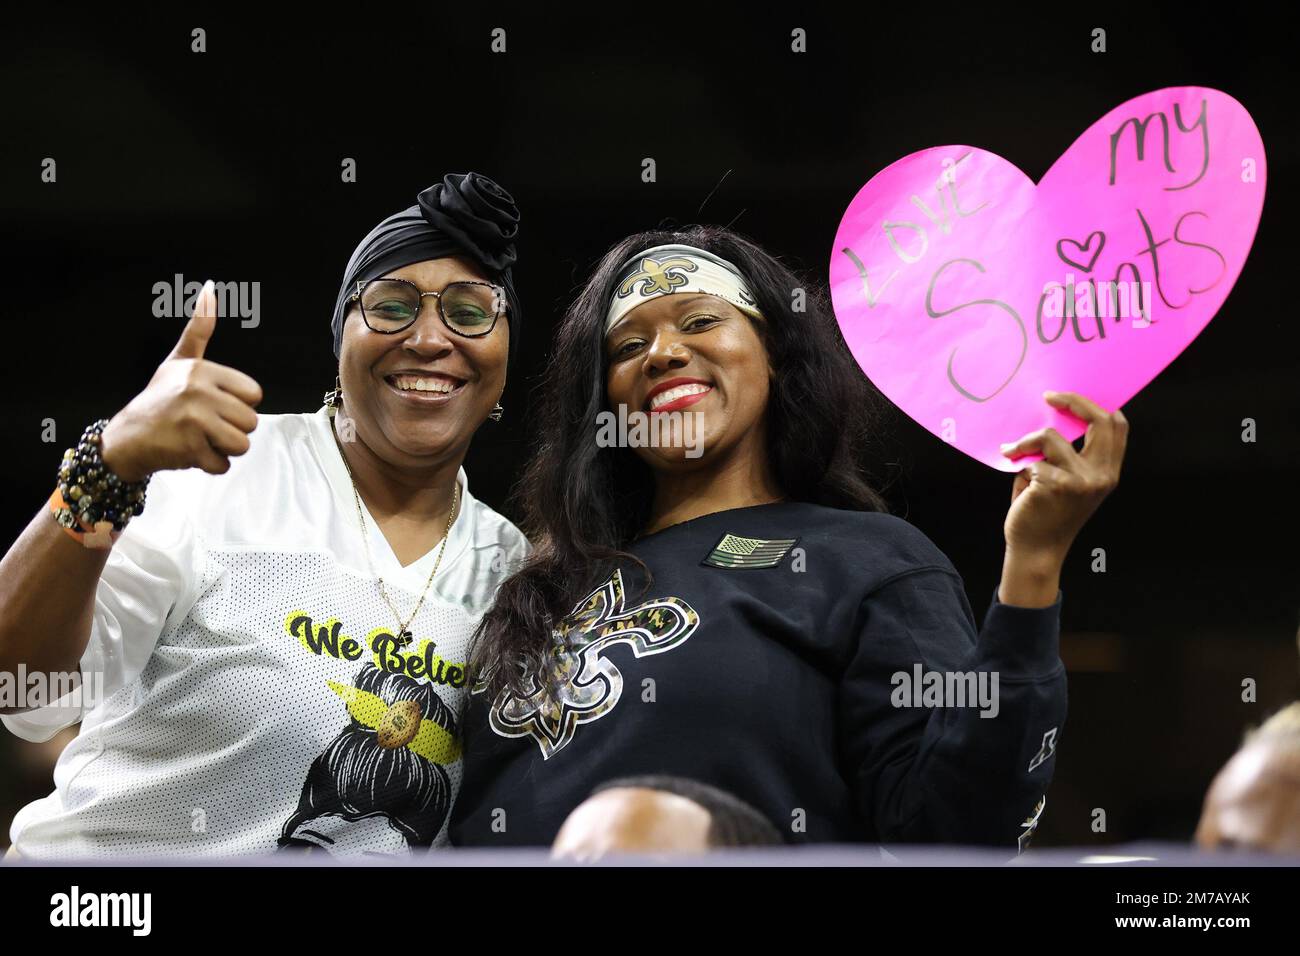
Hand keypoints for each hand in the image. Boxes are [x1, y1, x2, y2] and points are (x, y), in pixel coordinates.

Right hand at [101, 281, 262, 480]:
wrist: (126, 437)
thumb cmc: (159, 398)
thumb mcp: (178, 361)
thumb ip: (200, 330)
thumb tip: (211, 289)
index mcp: (201, 371)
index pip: (254, 394)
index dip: (238, 404)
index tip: (215, 403)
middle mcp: (198, 392)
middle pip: (251, 421)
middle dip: (232, 429)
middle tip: (205, 424)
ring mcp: (193, 421)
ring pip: (242, 444)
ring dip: (225, 448)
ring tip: (201, 438)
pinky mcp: (189, 449)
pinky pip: (224, 464)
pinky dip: (212, 465)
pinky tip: (192, 452)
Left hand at [999, 391, 1128, 565]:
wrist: (1036, 551)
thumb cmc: (1046, 513)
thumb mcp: (1069, 481)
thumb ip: (1068, 454)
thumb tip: (1051, 417)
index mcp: (1108, 473)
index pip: (1117, 426)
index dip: (1095, 406)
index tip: (1068, 398)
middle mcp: (1102, 475)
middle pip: (1099, 420)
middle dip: (1071, 401)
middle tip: (1048, 397)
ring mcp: (1082, 480)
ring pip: (1050, 437)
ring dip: (1026, 442)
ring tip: (1014, 452)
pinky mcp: (1057, 485)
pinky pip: (1032, 459)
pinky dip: (1019, 466)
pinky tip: (1017, 484)